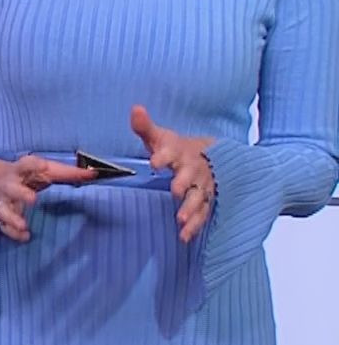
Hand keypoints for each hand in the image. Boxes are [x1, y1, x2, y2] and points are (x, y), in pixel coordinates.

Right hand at [0, 154, 97, 240]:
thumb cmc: (26, 175)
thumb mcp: (43, 170)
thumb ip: (66, 173)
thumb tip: (93, 174)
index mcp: (21, 170)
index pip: (26, 164)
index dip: (34, 165)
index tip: (43, 165)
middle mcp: (9, 185)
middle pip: (12, 188)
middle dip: (21, 194)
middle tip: (32, 199)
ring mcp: (3, 201)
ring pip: (4, 209)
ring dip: (13, 217)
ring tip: (24, 226)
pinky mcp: (0, 215)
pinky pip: (4, 225)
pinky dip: (13, 232)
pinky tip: (25, 236)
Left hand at [130, 105, 216, 241]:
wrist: (208, 156)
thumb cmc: (176, 148)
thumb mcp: (161, 136)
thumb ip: (145, 126)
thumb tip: (135, 108)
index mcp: (179, 152)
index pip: (171, 152)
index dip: (163, 156)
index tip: (154, 162)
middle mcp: (193, 170)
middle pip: (189, 177)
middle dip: (183, 184)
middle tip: (175, 191)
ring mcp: (201, 186)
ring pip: (198, 198)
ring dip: (191, 209)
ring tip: (181, 219)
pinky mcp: (205, 200)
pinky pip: (202, 214)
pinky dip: (195, 225)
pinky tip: (184, 236)